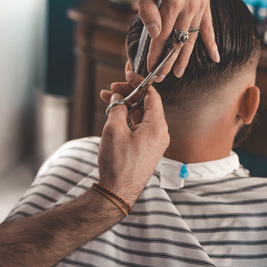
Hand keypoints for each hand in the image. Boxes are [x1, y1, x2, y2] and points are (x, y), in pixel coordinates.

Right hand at [97, 86, 168, 205]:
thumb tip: (119, 98)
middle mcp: (159, 133)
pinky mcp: (146, 149)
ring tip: (108, 99)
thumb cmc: (118, 163)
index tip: (126, 75)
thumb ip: (118, 108)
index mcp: (157, 126)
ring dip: (125, 106)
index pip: (152, 96)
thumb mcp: (114, 130)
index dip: (138, 82)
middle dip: (128, 94)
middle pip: (146, 104)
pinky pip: (139, 127)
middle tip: (112, 88)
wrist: (118, 192)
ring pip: (140, 116)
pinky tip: (114, 114)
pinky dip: (127, 118)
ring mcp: (153, 142)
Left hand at [134, 0, 219, 79]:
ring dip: (185, 57)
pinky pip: (209, 26)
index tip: (148, 69)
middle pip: (178, 41)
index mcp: (172, 0)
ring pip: (192, 37)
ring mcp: (199, 5)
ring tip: (179, 73)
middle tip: (159, 79)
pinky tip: (215, 58)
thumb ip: (147, 7)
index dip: (155, 55)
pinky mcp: (205, 2)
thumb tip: (153, 33)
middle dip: (168, 62)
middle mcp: (189, 5)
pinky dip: (211, 43)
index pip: (162, 36)